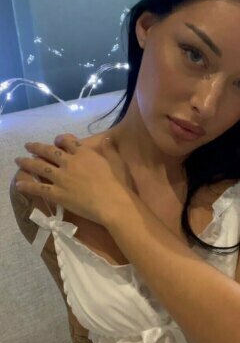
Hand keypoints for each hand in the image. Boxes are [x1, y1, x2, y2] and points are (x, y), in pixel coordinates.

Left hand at [14, 133, 134, 225]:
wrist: (113, 204)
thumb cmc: (118, 184)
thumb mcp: (116, 161)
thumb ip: (110, 149)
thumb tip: (108, 138)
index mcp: (84, 153)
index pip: (67, 141)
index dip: (59, 140)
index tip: (56, 141)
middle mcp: (70, 162)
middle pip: (49, 151)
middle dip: (37, 147)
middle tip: (28, 146)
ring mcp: (62, 177)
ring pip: (40, 166)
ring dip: (27, 162)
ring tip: (18, 160)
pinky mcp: (58, 194)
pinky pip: (39, 188)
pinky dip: (28, 186)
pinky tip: (19, 184)